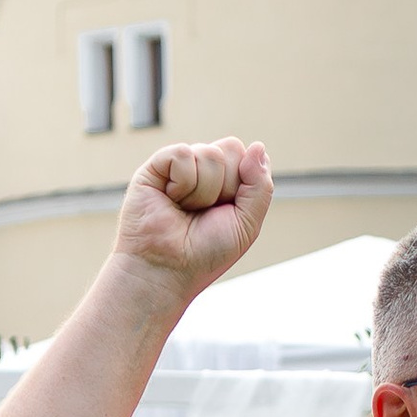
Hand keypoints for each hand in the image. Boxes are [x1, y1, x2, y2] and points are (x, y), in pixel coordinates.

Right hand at [113, 138, 273, 294]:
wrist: (166, 270)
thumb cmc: (204, 254)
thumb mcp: (246, 225)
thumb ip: (260, 187)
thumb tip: (258, 147)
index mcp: (227, 182)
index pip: (247, 155)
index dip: (244, 182)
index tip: (227, 211)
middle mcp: (204, 170)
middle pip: (231, 148)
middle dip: (225, 187)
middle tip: (204, 213)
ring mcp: (180, 167)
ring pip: (209, 153)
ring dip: (203, 192)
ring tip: (184, 210)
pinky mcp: (156, 166)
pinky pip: (183, 153)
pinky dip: (182, 182)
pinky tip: (169, 199)